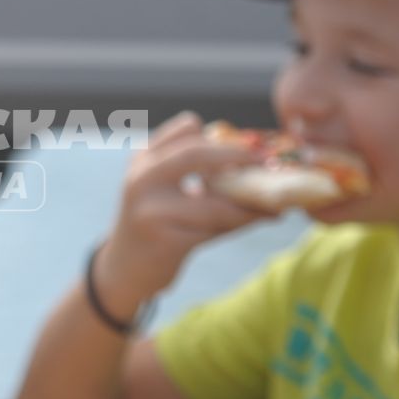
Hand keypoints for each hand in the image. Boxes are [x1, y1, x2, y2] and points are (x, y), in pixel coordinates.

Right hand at [97, 111, 268, 314]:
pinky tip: (262, 218)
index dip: (221, 135)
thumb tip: (253, 161)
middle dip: (238, 155)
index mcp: (144, 159)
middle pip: (196, 152)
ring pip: (215, 201)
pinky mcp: (166, 240)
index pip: (186, 128)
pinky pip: (217, 227)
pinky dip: (244, 221)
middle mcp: (142, 178)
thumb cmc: (154, 224)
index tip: (252, 144)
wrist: (123, 269)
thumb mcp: (160, 189)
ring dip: (251, 202)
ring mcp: (151, 210)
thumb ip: (192, 170)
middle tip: (267, 162)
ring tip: (275, 202)